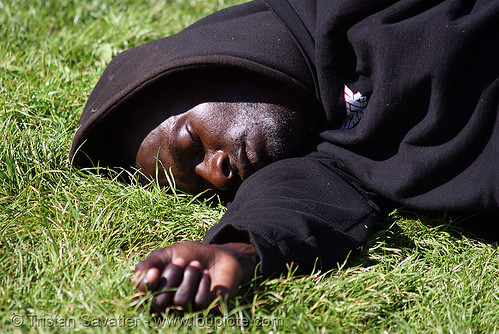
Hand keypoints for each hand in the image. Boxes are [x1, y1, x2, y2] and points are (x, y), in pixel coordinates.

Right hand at [132, 241, 257, 311]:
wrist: (220, 254)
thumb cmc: (192, 254)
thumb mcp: (170, 253)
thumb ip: (151, 262)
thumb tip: (135, 279)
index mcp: (156, 288)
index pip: (141, 296)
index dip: (146, 286)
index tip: (154, 271)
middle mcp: (168, 302)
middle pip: (159, 300)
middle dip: (170, 276)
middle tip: (180, 261)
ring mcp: (186, 307)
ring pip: (180, 300)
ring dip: (189, 277)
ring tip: (196, 264)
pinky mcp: (204, 307)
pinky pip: (198, 301)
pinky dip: (202, 282)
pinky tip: (206, 273)